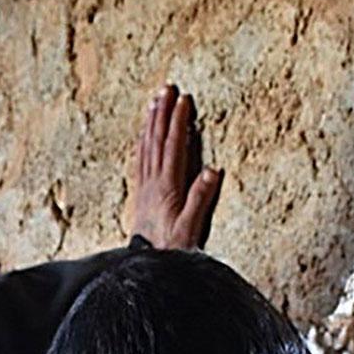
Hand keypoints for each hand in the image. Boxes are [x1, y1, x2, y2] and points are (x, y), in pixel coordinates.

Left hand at [128, 84, 221, 249]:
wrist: (147, 265)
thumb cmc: (172, 248)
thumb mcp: (191, 227)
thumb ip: (201, 198)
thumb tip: (213, 170)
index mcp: (168, 186)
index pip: (174, 146)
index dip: (178, 122)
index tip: (183, 99)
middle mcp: (153, 182)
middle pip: (157, 140)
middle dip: (162, 112)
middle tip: (166, 88)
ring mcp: (144, 187)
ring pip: (146, 146)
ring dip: (151, 122)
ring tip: (154, 101)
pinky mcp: (140, 194)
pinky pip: (139, 160)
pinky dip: (142, 142)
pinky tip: (143, 134)